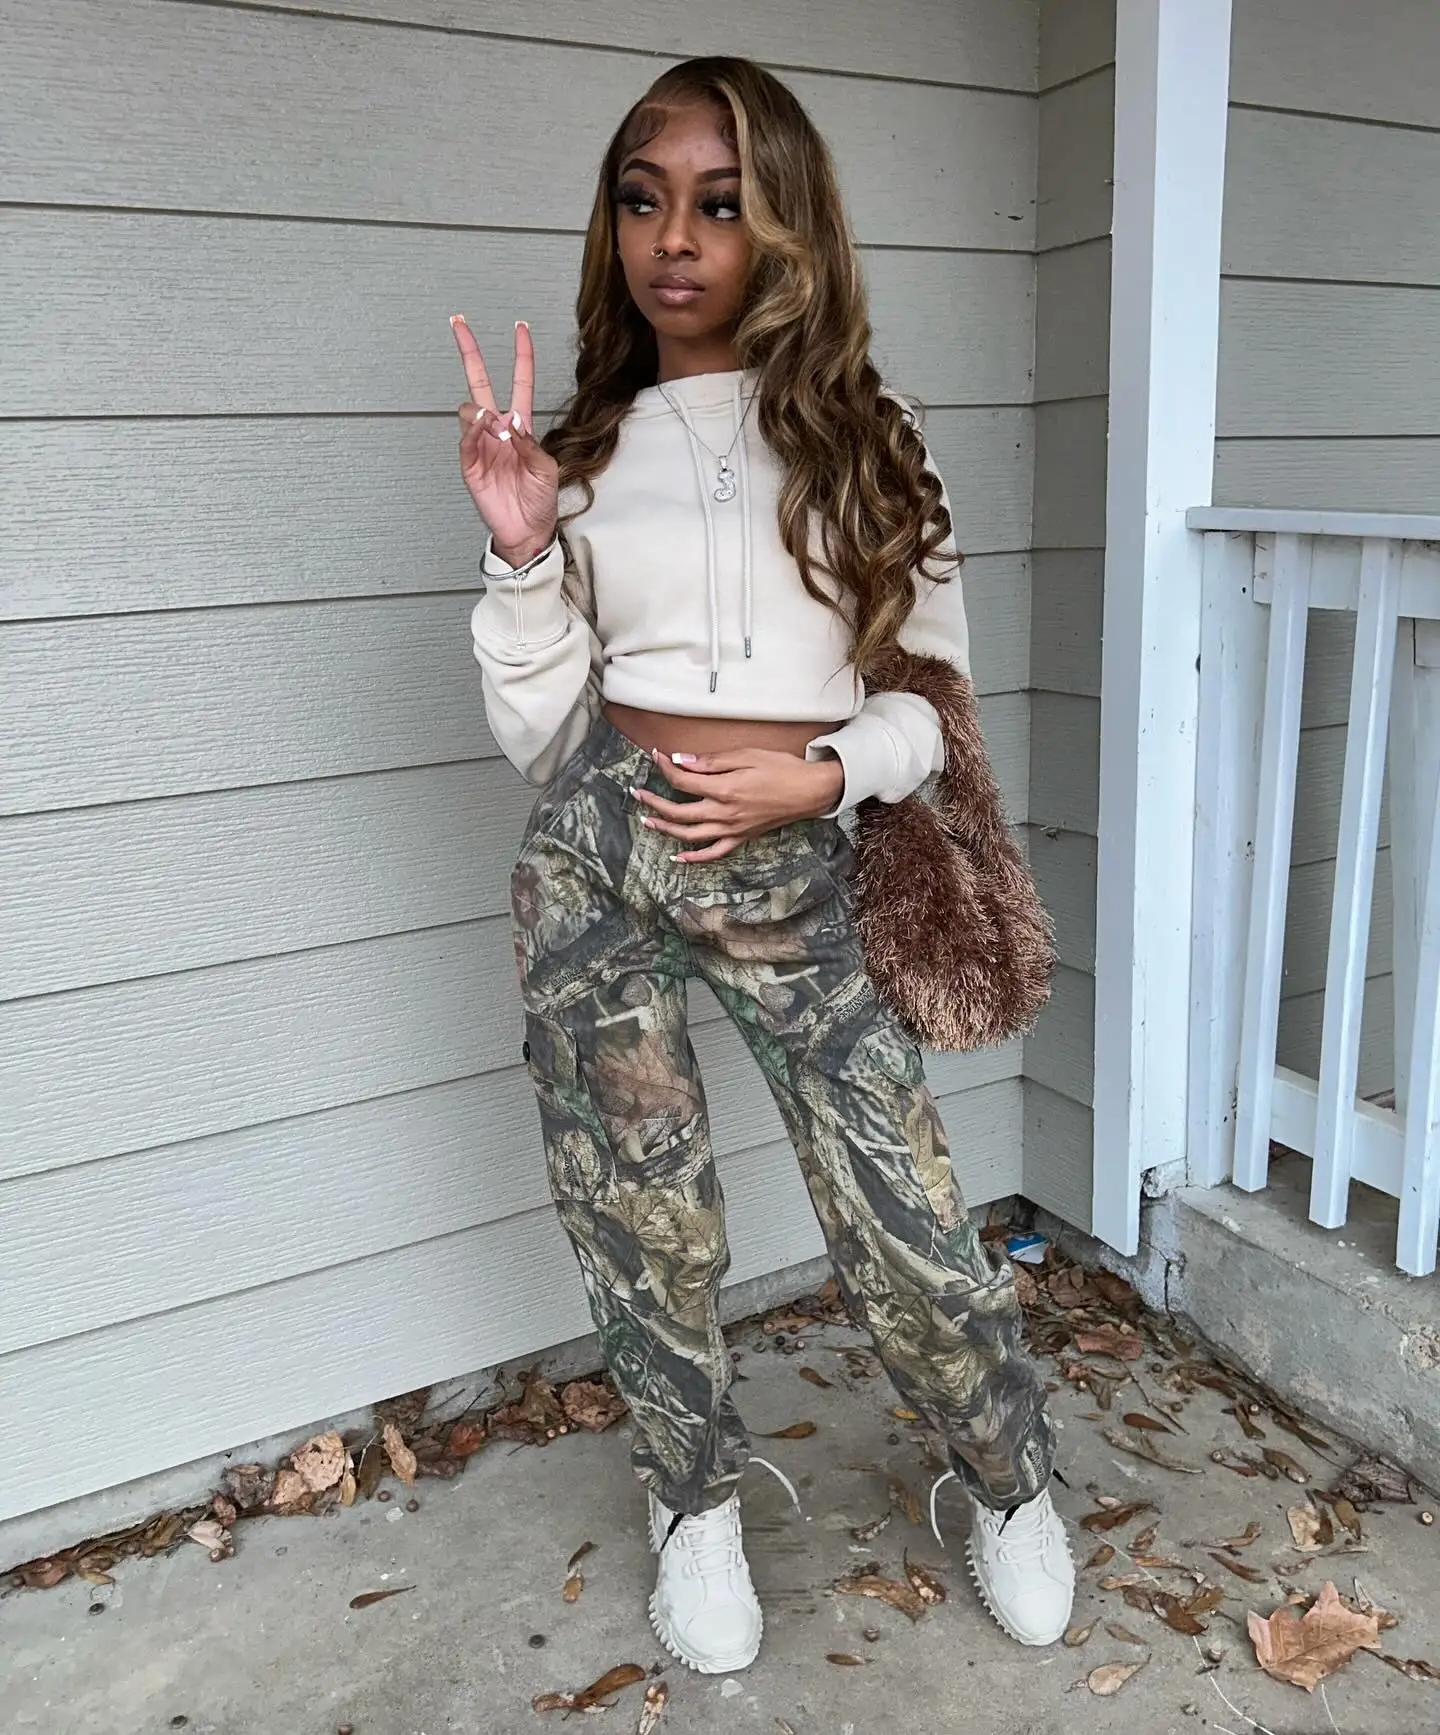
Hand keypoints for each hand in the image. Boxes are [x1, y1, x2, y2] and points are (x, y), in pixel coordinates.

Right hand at [451, 315, 558, 562]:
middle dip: (470, 354)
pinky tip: (481, 430)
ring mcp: (482, 445)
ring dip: (480, 411)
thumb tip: (509, 422)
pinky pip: (466, 440)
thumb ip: (530, 444)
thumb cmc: (540, 502)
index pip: (519, 383)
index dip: (521, 356)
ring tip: (493, 427)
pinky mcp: (470, 465)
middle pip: (481, 384)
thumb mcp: (547, 469)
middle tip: (459, 325)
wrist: (527, 532)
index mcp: (521, 428)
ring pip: (471, 412)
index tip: (520, 329)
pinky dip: (472, 431)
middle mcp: (499, 431)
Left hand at [632, 749, 845, 862]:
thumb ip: (711, 761)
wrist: (809, 791)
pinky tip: (678, 857)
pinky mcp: (741, 838)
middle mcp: (724, 813)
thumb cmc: (781, 768)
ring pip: (690, 836)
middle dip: (653, 802)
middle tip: (637, 792)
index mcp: (724, 789)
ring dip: (665, 830)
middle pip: (679, 812)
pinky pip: (713, 853)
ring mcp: (732, 829)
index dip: (665, 768)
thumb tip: (682, 761)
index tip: (656, 756)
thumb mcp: (746, 756)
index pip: (683, 781)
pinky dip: (694, 858)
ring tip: (647, 821)